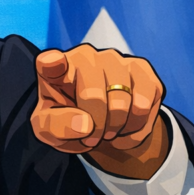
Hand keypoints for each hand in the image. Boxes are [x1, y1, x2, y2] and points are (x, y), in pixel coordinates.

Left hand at [30, 45, 168, 178]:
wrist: (96, 123)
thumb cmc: (65, 120)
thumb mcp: (49, 130)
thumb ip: (57, 126)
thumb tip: (85, 124)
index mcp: (52, 69)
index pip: (49, 62)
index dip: (52, 63)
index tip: (52, 62)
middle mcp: (84, 56)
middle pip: (94, 97)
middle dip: (96, 127)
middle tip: (92, 138)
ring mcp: (114, 59)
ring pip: (123, 102)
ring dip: (117, 128)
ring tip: (108, 132)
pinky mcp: (140, 68)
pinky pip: (145, 104)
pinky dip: (136, 127)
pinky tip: (126, 127)